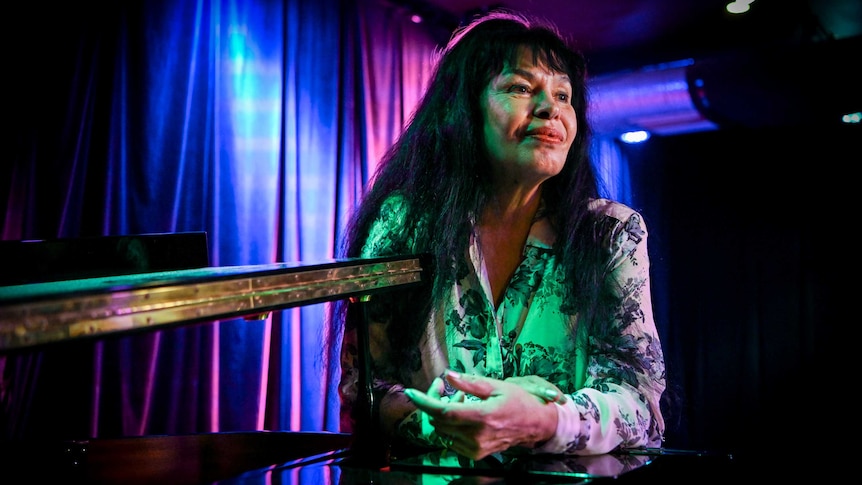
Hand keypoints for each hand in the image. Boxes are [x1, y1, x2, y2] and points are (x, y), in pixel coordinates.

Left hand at [403, 370, 558, 459]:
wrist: (536, 426)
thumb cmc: (519, 401)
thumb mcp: (496, 386)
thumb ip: (470, 383)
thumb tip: (447, 375)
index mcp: (482, 417)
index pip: (444, 412)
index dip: (424, 402)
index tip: (410, 392)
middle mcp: (476, 436)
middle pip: (439, 421)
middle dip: (434, 401)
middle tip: (442, 386)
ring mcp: (475, 448)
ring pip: (443, 431)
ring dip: (443, 413)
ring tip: (460, 398)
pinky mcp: (475, 454)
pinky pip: (451, 439)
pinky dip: (451, 425)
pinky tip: (464, 412)